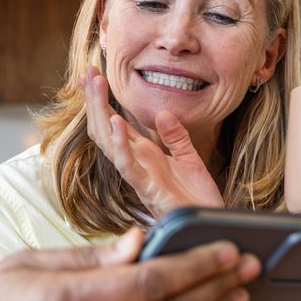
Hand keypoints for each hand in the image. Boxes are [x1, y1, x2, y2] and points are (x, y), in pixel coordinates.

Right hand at [84, 66, 223, 216]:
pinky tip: (117, 121)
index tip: (91, 74)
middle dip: (94, 99)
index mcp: (143, 154)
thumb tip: (162, 112)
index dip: (101, 99)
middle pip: (104, 127)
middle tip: (87, 71)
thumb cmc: (199, 199)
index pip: (114, 121)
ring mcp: (139, 176)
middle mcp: (135, 163)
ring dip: (100, 113)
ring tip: (96, 85)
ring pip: (109, 142)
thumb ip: (176, 136)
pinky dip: (120, 144)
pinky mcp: (148, 190)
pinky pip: (128, 166)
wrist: (213, 229)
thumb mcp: (190, 159)